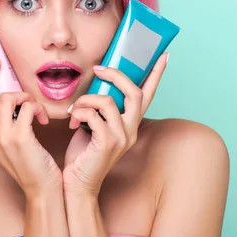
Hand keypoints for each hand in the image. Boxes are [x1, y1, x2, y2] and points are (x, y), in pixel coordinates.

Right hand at [0, 54, 61, 199]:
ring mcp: (2, 138)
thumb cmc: (32, 163)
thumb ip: (6, 120)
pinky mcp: (20, 138)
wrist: (43, 189)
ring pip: (7, 97)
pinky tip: (43, 120)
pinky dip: (37, 108)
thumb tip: (9, 96)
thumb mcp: (11, 141)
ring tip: (35, 110)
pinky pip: (26, 107)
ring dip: (25, 97)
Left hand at [63, 52, 168, 195]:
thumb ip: (100, 107)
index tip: (164, 55)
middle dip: (116, 75)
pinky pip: (94, 115)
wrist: (76, 182)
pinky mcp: (108, 143)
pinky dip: (80, 113)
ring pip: (109, 101)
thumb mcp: (95, 124)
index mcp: (131, 124)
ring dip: (87, 99)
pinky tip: (73, 121)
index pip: (149, 95)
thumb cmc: (83, 153)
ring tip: (75, 108)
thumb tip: (96, 82)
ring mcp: (122, 138)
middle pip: (134, 92)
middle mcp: (131, 130)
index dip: (156, 74)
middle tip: (98, 69)